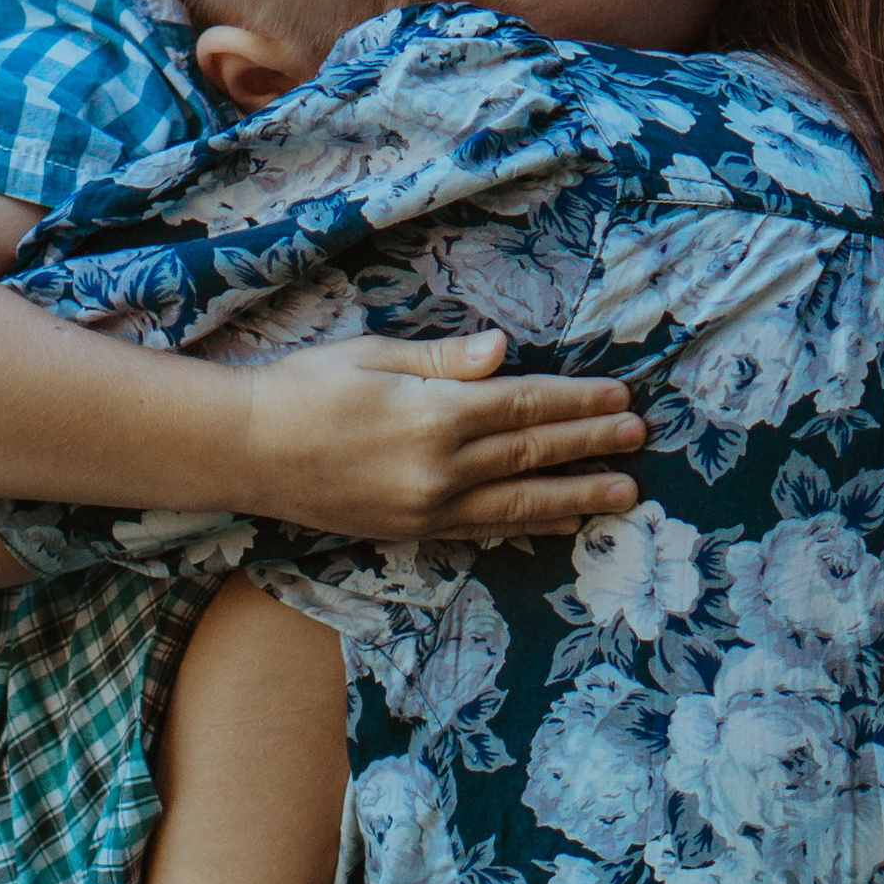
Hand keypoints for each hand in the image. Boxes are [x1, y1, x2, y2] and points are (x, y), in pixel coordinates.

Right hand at [233, 330, 643, 537]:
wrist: (244, 451)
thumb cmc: (303, 388)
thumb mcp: (371, 355)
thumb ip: (443, 359)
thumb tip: (505, 351)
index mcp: (433, 413)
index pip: (525, 406)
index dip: (576, 401)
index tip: (618, 397)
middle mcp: (439, 467)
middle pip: (533, 454)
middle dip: (592, 444)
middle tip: (638, 438)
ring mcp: (428, 507)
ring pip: (520, 501)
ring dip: (578, 495)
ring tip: (625, 492)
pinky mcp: (413, 532)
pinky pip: (486, 529)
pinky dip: (530, 525)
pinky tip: (563, 522)